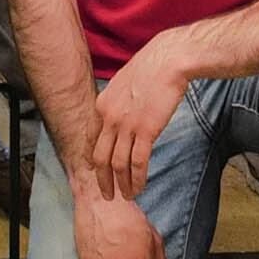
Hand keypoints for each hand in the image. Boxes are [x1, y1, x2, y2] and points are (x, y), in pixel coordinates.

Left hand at [87, 46, 186, 201]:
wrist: (167, 61)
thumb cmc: (149, 70)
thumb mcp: (122, 84)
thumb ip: (116, 104)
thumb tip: (119, 118)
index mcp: (102, 105)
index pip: (92, 140)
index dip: (93, 159)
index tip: (96, 171)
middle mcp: (109, 118)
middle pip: (100, 157)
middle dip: (103, 180)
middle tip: (108, 195)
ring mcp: (126, 125)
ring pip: (118, 164)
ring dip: (122, 184)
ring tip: (126, 197)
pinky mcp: (146, 131)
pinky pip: (138, 162)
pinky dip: (137, 178)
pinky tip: (140, 187)